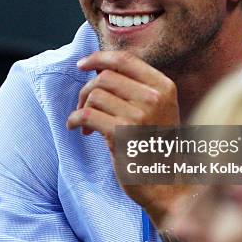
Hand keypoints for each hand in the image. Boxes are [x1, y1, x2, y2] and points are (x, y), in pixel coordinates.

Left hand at [67, 50, 184, 223]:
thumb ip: (135, 88)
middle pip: (105, 77)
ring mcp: (139, 115)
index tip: (82, 64)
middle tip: (83, 106)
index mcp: (163, 87)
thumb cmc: (156, 146)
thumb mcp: (158, 109)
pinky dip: (74, 119)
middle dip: (87, 89)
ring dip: (81, 107)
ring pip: (94, 95)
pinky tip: (76, 128)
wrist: (166, 183)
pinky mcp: (122, 134)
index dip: (99, 58)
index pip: (125, 59)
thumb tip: (98, 68)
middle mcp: (154, 97)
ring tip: (85, 123)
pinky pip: (87, 115)